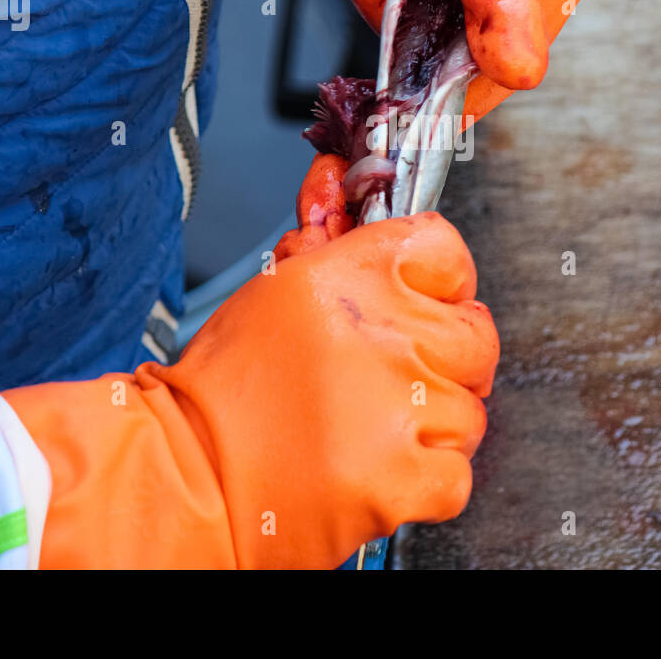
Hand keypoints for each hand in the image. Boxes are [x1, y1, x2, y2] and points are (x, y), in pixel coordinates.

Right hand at [3, 211, 497, 567]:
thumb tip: (341, 177)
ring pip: (468, 410)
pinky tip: (376, 471)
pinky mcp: (402, 480)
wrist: (185, 479)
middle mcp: (383, 336)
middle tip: (391, 378)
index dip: (441, 282)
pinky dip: (424, 482)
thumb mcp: (278, 289)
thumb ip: (331, 240)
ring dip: (429, 424)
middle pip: (475, 337)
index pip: (446, 250)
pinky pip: (455, 475)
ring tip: (367, 431)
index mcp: (351, 278)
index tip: (427, 303)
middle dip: (442, 359)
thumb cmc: (224, 389)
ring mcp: (399, 411)